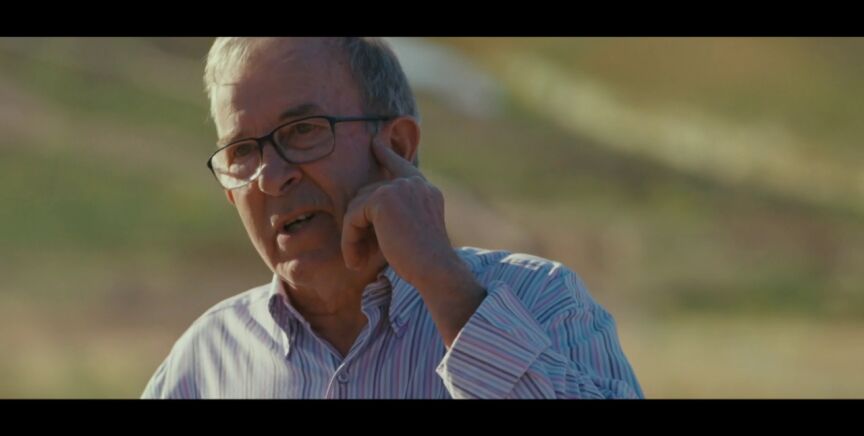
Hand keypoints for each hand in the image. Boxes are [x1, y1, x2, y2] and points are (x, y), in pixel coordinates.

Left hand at [341, 140, 455, 286]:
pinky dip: (349, 240)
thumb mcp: (413, 231)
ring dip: (352, 236)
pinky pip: (352, 217)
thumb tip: (364, 208)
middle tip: (358, 254)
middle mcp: (414, 183)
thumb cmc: (425, 262)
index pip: (401, 166)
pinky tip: (355, 261)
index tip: (375, 143)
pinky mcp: (381, 199)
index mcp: (425, 190)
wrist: (435, 269)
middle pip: (369, 194)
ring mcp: (398, 187)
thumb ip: (397, 213)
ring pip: (358, 206)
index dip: (386, 153)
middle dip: (359, 224)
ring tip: (357, 261)